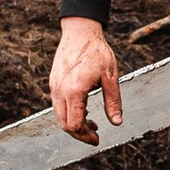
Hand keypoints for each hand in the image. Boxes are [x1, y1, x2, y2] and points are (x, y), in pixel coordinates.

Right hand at [49, 17, 122, 144]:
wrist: (80, 30)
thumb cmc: (97, 51)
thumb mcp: (110, 78)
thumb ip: (113, 102)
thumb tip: (116, 123)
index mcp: (74, 91)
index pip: (75, 124)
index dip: (86, 136)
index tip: (97, 139)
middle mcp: (60, 91)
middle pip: (64, 124)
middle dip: (79, 134)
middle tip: (95, 134)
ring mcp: (54, 86)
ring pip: (59, 116)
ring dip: (74, 124)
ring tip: (92, 122)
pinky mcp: (53, 82)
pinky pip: (57, 105)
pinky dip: (69, 113)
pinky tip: (84, 109)